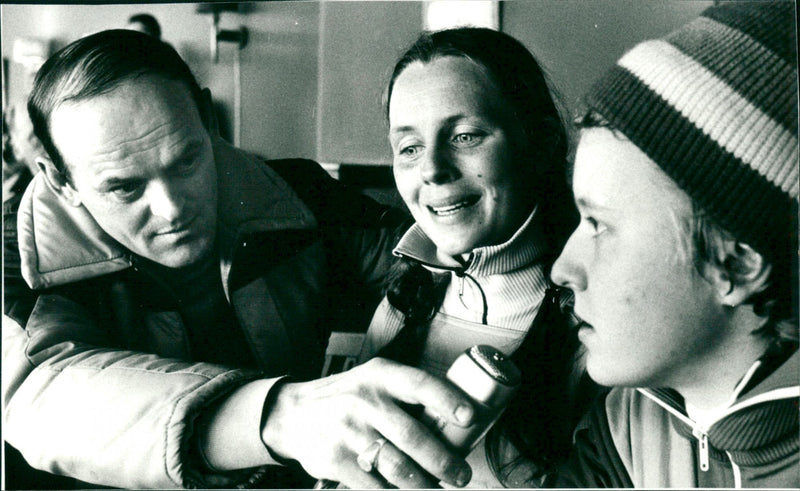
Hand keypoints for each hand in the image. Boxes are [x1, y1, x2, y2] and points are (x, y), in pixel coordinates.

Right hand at [261, 358, 474, 487]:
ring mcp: (348, 432)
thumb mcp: (374, 381)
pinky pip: (375, 486)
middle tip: (460, 474)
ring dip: (424, 484)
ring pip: (398, 467)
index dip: (447, 400)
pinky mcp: (336, 460)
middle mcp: (364, 401)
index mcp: (381, 376)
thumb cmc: (347, 398)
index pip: (419, 385)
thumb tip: (456, 423)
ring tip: (435, 486)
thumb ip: (407, 395)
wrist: (294, 414)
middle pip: (413, 436)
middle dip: (444, 461)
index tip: (470, 417)